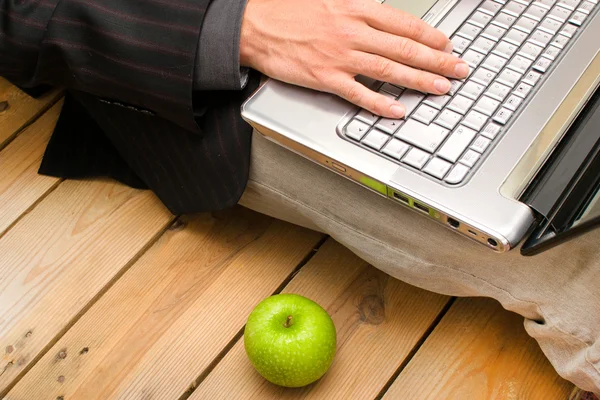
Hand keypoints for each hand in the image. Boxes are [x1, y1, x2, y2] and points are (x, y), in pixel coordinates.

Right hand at [240, 0, 469, 118]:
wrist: (255, 25)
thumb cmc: (289, 12)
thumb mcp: (329, 0)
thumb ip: (359, 9)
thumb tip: (385, 19)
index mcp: (355, 9)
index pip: (404, 23)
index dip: (430, 35)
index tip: (448, 45)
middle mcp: (352, 31)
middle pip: (404, 48)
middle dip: (437, 60)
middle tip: (459, 70)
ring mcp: (340, 57)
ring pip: (389, 70)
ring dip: (419, 80)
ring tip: (441, 88)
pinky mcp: (325, 78)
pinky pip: (359, 94)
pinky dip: (380, 103)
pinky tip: (399, 110)